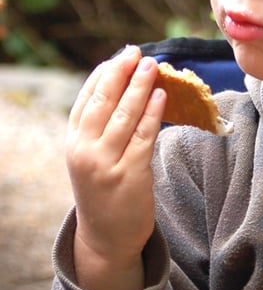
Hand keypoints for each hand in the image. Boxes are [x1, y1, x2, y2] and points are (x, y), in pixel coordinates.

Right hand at [66, 45, 165, 289]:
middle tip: (136, 52)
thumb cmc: (104, 189)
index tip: (120, 56)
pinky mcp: (129, 175)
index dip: (104, 74)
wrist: (107, 238)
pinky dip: (152, 113)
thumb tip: (125, 84)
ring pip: (124, 116)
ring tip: (152, 65)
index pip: (86, 99)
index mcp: (73, 142)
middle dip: (120, 73)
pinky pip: (143, 137)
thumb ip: (101, 126)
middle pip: (102, 102)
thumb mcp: (91, 156)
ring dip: (139, 86)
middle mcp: (84, 151)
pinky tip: (161, 95)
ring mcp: (105, 164)